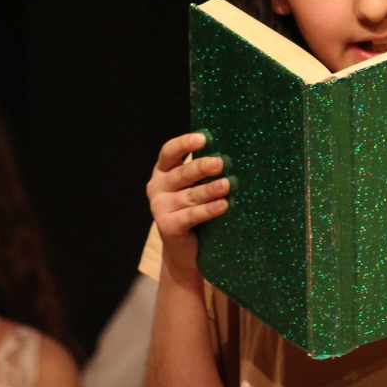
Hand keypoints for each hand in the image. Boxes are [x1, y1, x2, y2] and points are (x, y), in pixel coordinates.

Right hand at [146, 132, 228, 275]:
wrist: (183, 248)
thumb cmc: (193, 207)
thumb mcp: (193, 185)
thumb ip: (201, 170)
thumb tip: (229, 151)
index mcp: (162, 171)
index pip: (169, 152)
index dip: (184, 143)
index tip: (203, 138)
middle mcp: (157, 187)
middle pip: (182, 174)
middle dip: (202, 167)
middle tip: (220, 163)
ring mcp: (160, 207)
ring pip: (190, 196)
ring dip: (210, 189)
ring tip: (227, 184)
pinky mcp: (167, 226)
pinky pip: (192, 215)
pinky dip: (209, 210)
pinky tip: (223, 205)